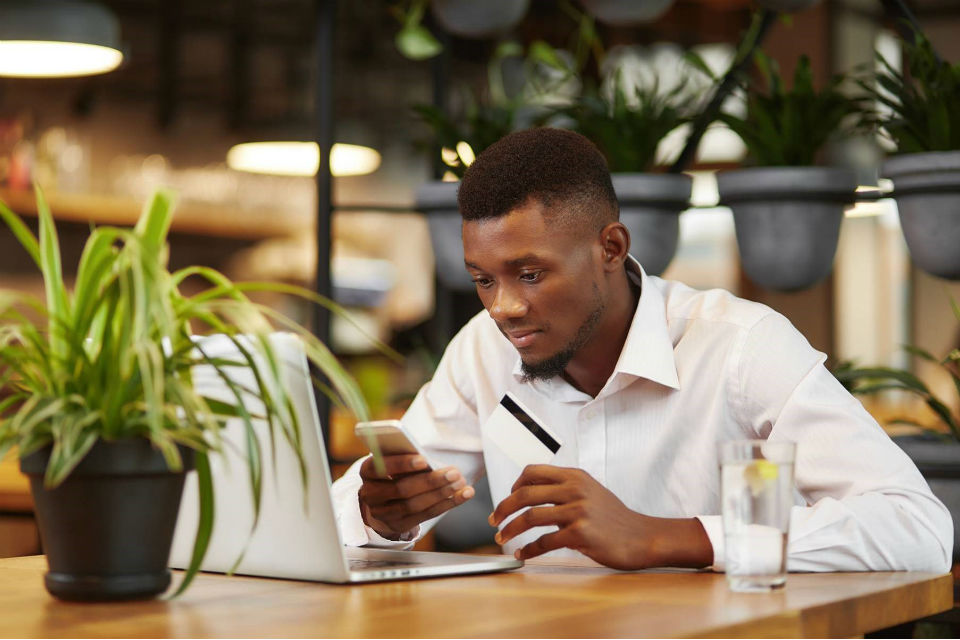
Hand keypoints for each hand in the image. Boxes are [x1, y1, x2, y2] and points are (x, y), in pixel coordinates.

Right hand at [358, 454, 474, 539]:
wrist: (382, 500)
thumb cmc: (393, 471)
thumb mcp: (393, 460)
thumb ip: (405, 457)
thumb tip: (430, 459)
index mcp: (367, 471)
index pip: (380, 467)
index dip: (402, 464)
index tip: (424, 460)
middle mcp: (371, 494)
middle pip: (402, 489)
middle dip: (431, 481)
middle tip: (453, 472)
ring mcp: (383, 513)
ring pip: (414, 505)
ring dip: (442, 494)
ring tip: (460, 483)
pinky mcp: (398, 525)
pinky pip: (425, 515)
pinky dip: (447, 504)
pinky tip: (462, 495)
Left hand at [489, 465, 711, 569]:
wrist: (641, 536)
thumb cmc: (613, 517)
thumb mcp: (590, 491)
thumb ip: (564, 488)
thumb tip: (530, 492)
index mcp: (575, 476)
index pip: (533, 471)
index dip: (514, 485)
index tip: (506, 499)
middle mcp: (575, 489)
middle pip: (525, 493)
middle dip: (503, 508)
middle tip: (493, 520)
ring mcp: (578, 511)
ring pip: (531, 516)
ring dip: (510, 528)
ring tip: (501, 538)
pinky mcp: (580, 534)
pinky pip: (544, 541)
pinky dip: (528, 549)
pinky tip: (522, 554)